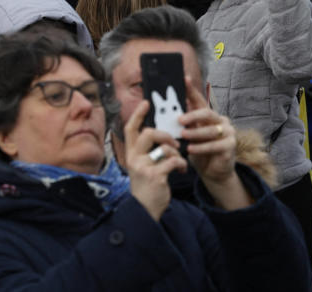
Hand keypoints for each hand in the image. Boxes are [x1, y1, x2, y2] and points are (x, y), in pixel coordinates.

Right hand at [123, 100, 185, 220]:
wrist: (145, 209)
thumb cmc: (148, 186)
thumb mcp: (143, 166)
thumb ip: (148, 151)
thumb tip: (162, 134)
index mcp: (131, 154)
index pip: (130, 129)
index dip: (138, 114)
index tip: (146, 103)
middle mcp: (133, 159)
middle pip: (149, 133)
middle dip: (165, 135)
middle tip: (174, 143)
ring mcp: (143, 167)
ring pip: (164, 147)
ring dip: (176, 153)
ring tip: (178, 161)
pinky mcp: (154, 175)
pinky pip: (173, 161)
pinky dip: (180, 164)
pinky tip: (180, 170)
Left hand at [180, 77, 243, 201]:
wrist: (213, 172)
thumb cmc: (199, 152)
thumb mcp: (189, 138)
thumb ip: (183, 126)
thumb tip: (166, 112)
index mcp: (209, 116)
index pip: (199, 100)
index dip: (191, 90)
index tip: (183, 79)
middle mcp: (221, 120)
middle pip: (208, 112)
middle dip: (193, 115)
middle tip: (179, 120)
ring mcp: (228, 132)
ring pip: (211, 129)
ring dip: (195, 133)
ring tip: (183, 136)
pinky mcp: (230, 145)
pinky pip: (215, 144)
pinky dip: (202, 147)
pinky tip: (191, 149)